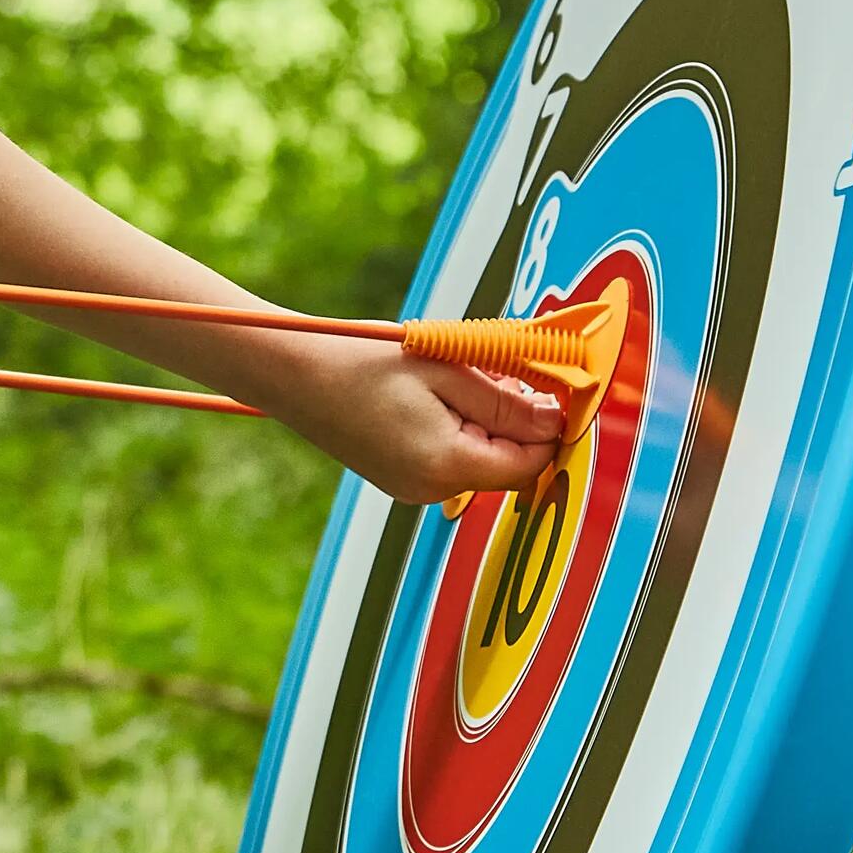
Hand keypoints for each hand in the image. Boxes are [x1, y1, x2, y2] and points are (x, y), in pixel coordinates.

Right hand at [239, 330, 563, 505]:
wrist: (293, 374)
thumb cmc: (363, 363)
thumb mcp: (448, 368)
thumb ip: (508, 400)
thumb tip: (555, 420)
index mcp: (449, 466)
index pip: (532, 460)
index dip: (553, 423)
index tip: (559, 384)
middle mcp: (434, 490)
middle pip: (510, 459)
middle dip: (518, 413)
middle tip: (499, 364)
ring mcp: (414, 488)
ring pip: (483, 455)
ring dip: (489, 414)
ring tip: (461, 369)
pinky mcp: (400, 476)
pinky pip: (453, 453)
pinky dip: (461, 422)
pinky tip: (440, 387)